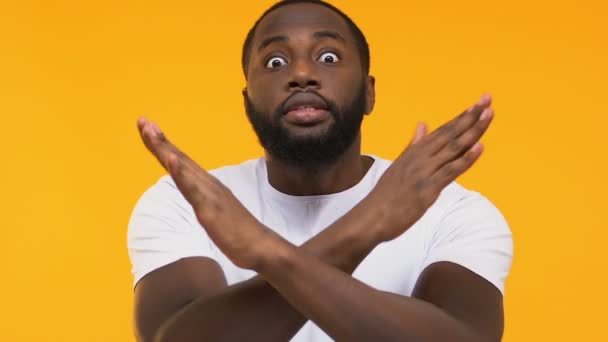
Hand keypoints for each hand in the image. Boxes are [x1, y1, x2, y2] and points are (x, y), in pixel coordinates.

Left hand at [137, 118, 275, 268]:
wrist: (261, 247)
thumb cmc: (240, 234)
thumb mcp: (217, 215)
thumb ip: (206, 203)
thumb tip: (198, 199)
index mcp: (208, 186)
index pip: (182, 162)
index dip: (164, 146)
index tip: (148, 128)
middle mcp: (209, 184)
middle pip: (179, 158)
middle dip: (159, 140)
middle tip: (142, 121)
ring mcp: (210, 194)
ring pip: (183, 168)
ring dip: (166, 148)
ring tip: (150, 131)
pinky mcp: (210, 208)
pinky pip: (192, 189)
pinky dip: (180, 172)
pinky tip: (171, 159)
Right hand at [368, 94, 494, 241]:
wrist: (371, 217)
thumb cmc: (385, 196)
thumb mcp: (399, 165)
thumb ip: (413, 146)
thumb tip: (423, 124)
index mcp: (414, 152)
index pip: (443, 131)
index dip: (461, 117)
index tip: (477, 104)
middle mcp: (420, 157)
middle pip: (450, 134)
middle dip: (470, 116)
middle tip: (487, 99)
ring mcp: (424, 172)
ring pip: (453, 148)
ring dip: (473, 131)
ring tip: (488, 114)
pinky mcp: (428, 188)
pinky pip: (451, 171)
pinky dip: (466, 158)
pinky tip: (480, 146)